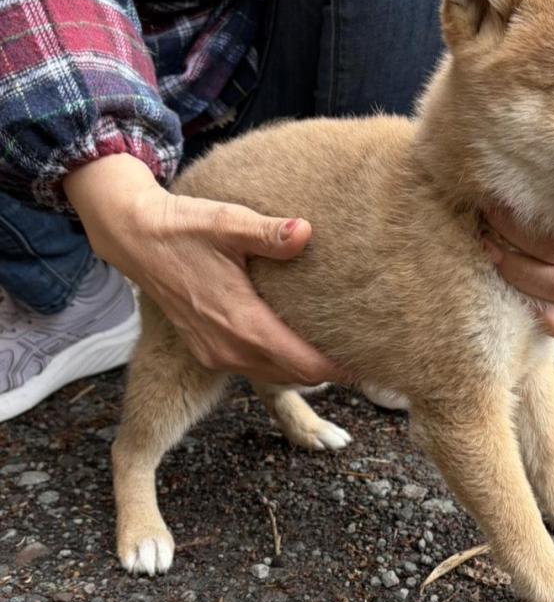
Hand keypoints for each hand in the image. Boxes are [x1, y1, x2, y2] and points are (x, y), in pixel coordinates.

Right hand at [64, 154, 344, 384]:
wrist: (136, 238)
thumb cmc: (185, 228)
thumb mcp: (228, 224)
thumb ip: (269, 233)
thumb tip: (306, 231)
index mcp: (241, 322)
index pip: (302, 363)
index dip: (338, 368)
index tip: (369, 363)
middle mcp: (229, 347)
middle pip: (294, 377)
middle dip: (330, 372)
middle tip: (365, 358)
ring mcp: (216, 352)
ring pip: (274, 376)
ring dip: (306, 372)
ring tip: (338, 355)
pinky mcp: (207, 349)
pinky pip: (254, 369)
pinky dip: (281, 366)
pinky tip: (298, 348)